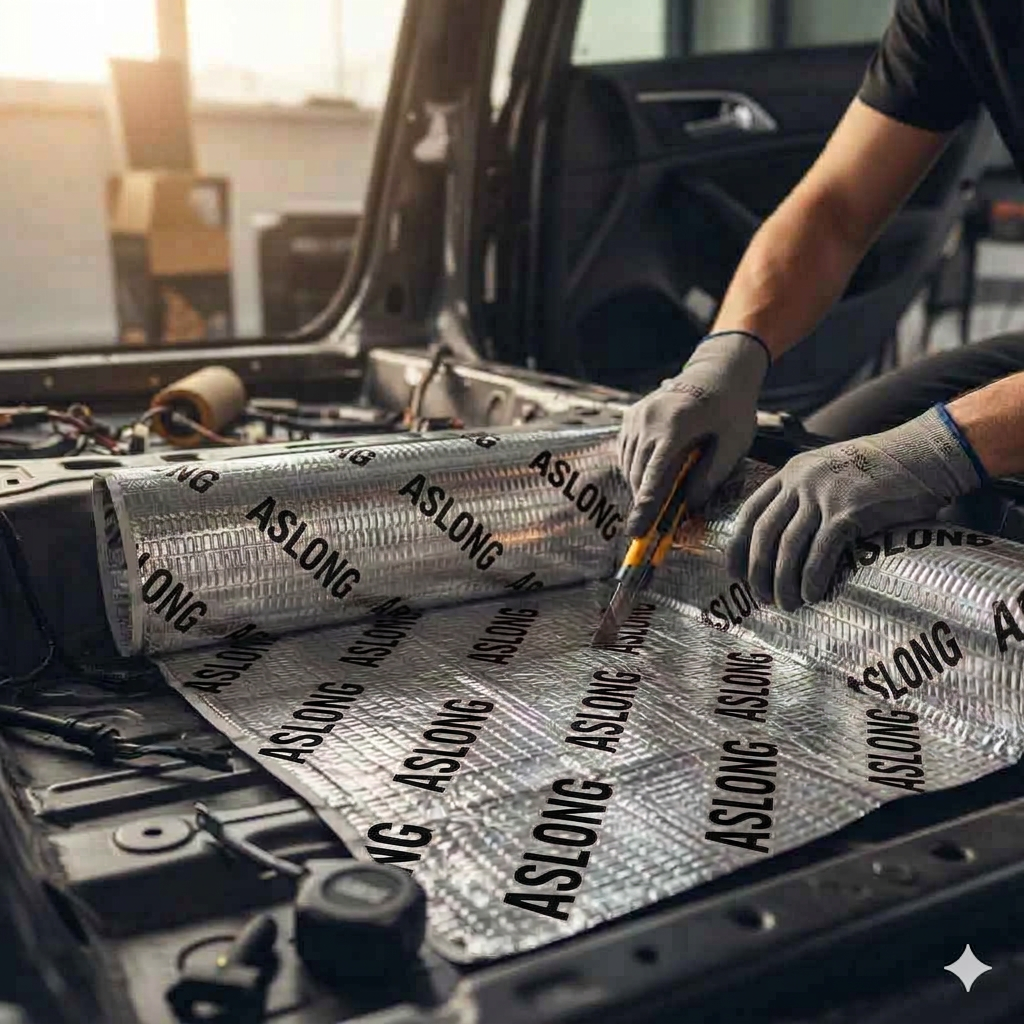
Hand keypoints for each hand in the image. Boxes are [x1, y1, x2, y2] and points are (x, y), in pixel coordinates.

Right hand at [618, 332, 769, 534]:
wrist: (718, 371)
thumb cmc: (732, 408)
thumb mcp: (734, 443)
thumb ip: (711, 475)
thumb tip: (688, 505)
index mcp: (675, 426)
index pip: (654, 475)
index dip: (645, 508)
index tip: (636, 532)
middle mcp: (649, 420)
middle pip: (637, 473)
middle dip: (643, 502)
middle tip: (650, 527)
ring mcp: (636, 416)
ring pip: (628, 465)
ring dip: (639, 486)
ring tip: (654, 502)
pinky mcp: (631, 415)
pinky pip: (626, 452)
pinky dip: (635, 468)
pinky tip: (650, 475)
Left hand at [726, 406, 983, 610]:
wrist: (923, 454)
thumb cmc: (880, 470)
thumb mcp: (830, 469)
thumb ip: (806, 492)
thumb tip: (788, 535)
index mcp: (791, 473)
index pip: (750, 513)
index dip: (738, 546)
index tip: (734, 573)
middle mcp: (801, 482)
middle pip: (764, 534)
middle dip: (758, 571)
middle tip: (760, 597)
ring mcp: (824, 496)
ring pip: (788, 547)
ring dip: (783, 582)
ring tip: (786, 604)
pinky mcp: (849, 512)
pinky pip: (820, 552)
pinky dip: (812, 578)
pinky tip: (812, 595)